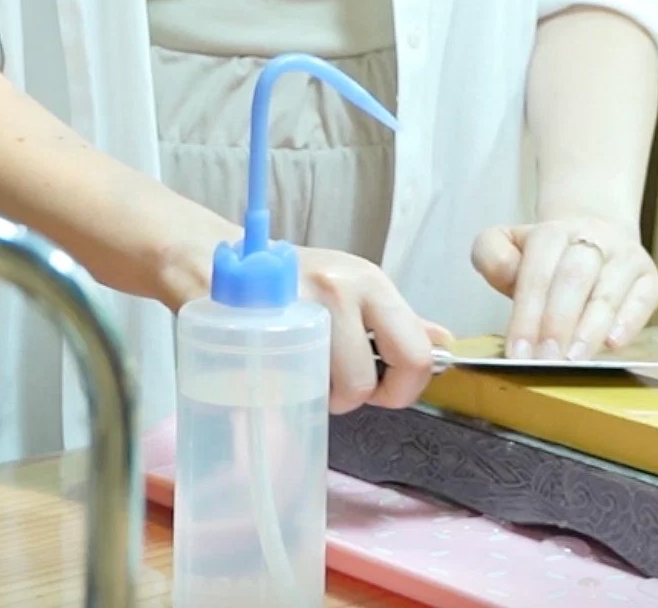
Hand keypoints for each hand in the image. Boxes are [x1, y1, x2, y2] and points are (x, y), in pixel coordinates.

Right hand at [161, 233, 444, 413]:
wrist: (213, 258)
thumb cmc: (289, 282)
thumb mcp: (350, 289)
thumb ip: (395, 321)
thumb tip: (444, 343)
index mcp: (369, 282)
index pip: (416, 353)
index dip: (405, 388)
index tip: (384, 391)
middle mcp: (338, 290)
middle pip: (366, 383)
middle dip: (357, 399)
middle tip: (340, 388)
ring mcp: (296, 309)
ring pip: (325, 391)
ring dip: (317, 396)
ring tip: (301, 371)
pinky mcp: (257, 331)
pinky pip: (287, 389)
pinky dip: (285, 392)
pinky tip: (276, 369)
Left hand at [472, 217, 657, 361]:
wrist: (594, 239)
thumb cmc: (547, 261)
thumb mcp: (508, 247)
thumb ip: (492, 255)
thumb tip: (508, 275)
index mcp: (553, 232)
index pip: (537, 271)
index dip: (526, 314)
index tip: (518, 352)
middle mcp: (592, 238)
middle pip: (574, 278)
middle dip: (557, 323)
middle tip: (546, 360)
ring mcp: (625, 257)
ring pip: (607, 291)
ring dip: (589, 328)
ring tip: (574, 360)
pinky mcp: (650, 278)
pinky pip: (645, 297)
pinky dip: (630, 320)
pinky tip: (614, 343)